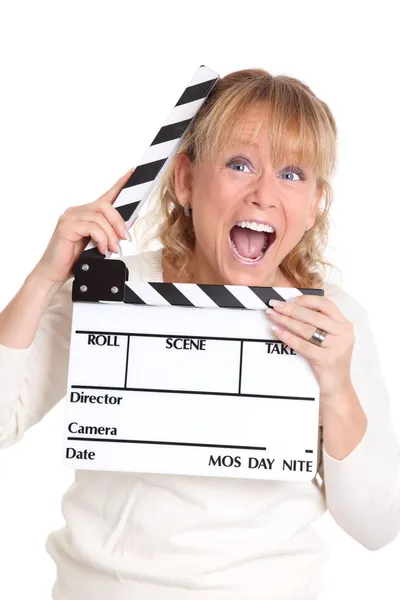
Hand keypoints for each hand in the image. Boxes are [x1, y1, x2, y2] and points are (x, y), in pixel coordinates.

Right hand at [32, 168, 134, 284]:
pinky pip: (92, 227)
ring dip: (111, 235)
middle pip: (105, 205)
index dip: (120, 183)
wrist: (54, 273)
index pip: (106, 195)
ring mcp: (70, 217)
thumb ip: (109, 234)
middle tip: (124, 238)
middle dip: (119, 222)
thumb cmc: (74, 260)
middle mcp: (77, 211)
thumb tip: (127, 228)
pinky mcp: (66, 226)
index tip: (132, 172)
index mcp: (86, 213)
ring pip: (100, 217)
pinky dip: (101, 239)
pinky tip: (101, 249)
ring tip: (112, 249)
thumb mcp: (98, 245)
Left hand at [266, 295, 354, 401]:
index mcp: (345, 325)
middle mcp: (344, 333)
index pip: (325, 304)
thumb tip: (291, 307)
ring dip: (286, 321)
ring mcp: (337, 347)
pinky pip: (302, 344)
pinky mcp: (327, 359)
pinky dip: (287, 336)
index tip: (288, 299)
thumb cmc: (329, 361)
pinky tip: (277, 331)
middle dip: (290, 309)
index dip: (306, 300)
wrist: (337, 389)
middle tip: (274, 305)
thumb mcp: (329, 339)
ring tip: (272, 316)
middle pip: (313, 315)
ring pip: (306, 329)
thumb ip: (318, 324)